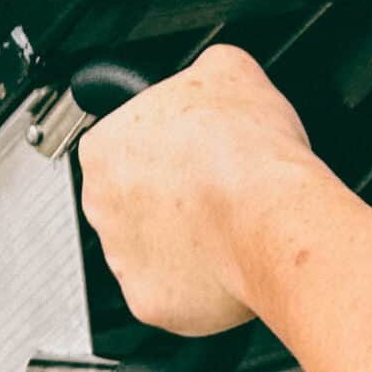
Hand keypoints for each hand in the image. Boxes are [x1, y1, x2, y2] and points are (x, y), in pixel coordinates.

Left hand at [76, 45, 317, 337]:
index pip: (123, 143)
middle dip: (168, 198)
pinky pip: (170, 293)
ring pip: (149, 249)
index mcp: (105, 146)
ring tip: (227, 225)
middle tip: (214, 188)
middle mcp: (100, 205)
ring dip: (181, 241)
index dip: (166, 145)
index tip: (192, 149)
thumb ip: (205, 72)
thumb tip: (212, 74)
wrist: (271, 216)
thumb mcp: (231, 70)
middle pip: (131, 200)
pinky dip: (196, 284)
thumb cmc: (247, 150)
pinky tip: (226, 260)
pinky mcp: (149, 302)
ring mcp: (122, 258)